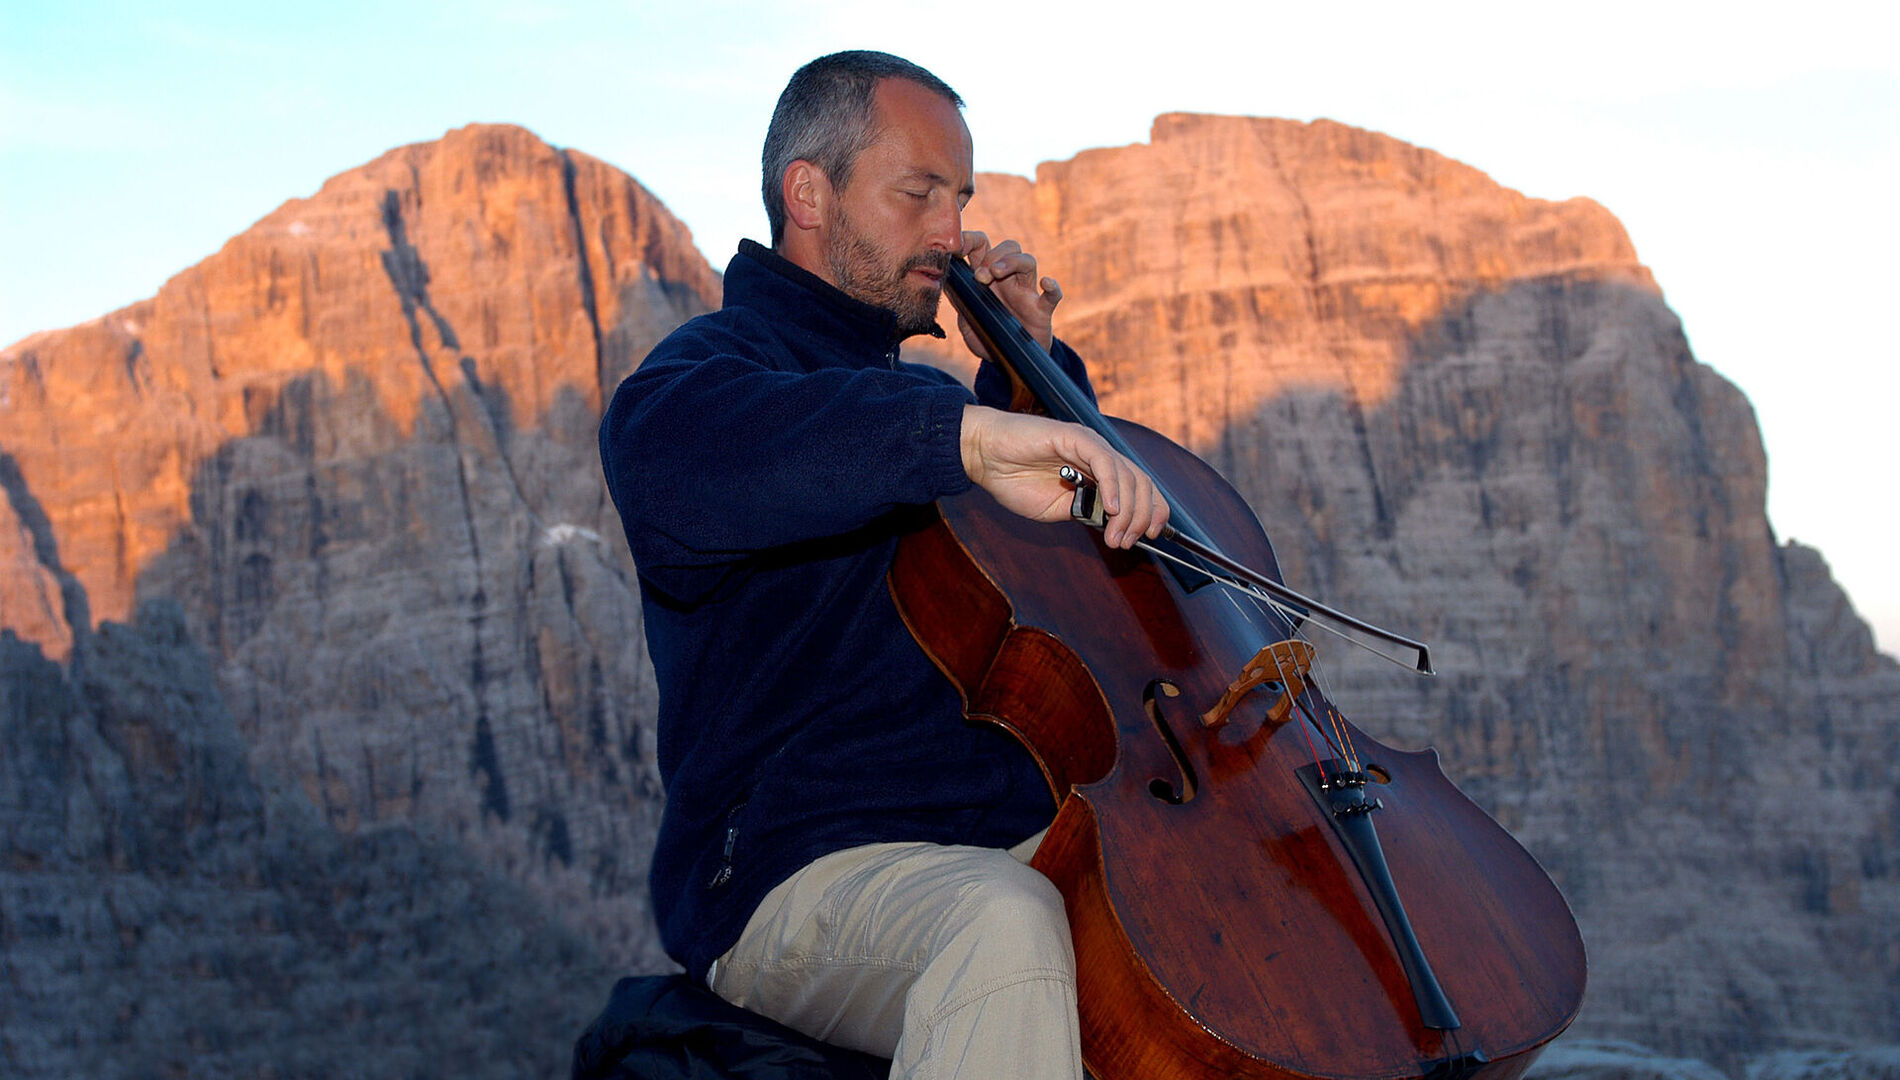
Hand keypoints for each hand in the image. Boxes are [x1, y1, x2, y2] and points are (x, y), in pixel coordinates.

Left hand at [958, 231, 1061, 355]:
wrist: (1009, 362)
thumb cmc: (988, 338)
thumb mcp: (967, 321)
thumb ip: (959, 303)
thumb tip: (946, 284)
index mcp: (987, 279)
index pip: (983, 247)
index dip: (971, 240)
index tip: (957, 248)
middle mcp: (1008, 281)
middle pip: (1009, 247)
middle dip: (992, 255)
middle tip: (980, 276)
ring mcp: (1026, 293)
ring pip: (1028, 261)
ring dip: (1012, 261)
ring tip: (995, 273)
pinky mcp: (1041, 310)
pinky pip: (1053, 295)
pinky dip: (1052, 287)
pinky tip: (1046, 283)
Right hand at [960, 405, 1169, 548]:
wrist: (984, 457)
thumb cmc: (1014, 480)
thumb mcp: (1056, 510)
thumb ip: (1084, 514)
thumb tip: (1113, 526)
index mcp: (1099, 472)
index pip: (1140, 488)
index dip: (1152, 511)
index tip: (1151, 536)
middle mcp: (1100, 456)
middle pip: (1141, 482)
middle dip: (1140, 517)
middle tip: (1125, 541)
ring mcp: (1090, 444)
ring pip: (1127, 474)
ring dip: (1127, 511)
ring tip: (1115, 534)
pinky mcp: (1076, 437)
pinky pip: (1104, 461)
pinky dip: (1112, 486)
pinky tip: (1111, 508)